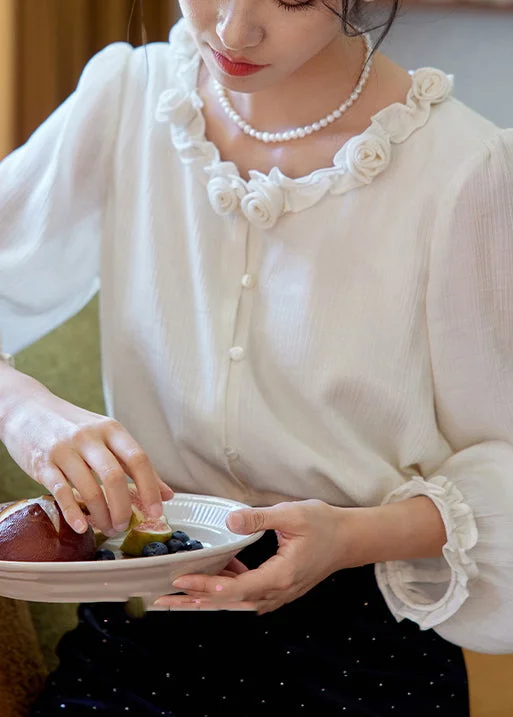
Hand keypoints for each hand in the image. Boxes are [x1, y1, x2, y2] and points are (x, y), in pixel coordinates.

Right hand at [0, 376, 172, 535]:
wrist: (28, 409)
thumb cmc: (73, 427)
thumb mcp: (107, 436)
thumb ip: (134, 463)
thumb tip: (167, 493)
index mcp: (111, 429)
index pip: (138, 459)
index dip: (151, 488)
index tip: (157, 511)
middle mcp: (89, 437)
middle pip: (114, 477)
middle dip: (123, 508)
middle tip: (124, 526)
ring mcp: (65, 449)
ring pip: (89, 488)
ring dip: (101, 515)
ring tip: (106, 527)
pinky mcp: (43, 462)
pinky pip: (61, 492)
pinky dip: (73, 513)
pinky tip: (81, 527)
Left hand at [154, 499, 352, 613]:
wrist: (350, 540)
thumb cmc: (324, 524)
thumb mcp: (292, 514)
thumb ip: (259, 518)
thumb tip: (230, 520)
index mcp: (281, 576)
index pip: (237, 588)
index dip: (207, 588)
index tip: (181, 583)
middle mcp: (277, 592)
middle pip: (229, 602)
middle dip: (194, 601)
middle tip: (161, 601)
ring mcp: (277, 594)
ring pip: (234, 602)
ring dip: (205, 598)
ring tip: (175, 595)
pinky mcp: (277, 589)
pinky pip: (245, 595)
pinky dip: (225, 588)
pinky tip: (214, 573)